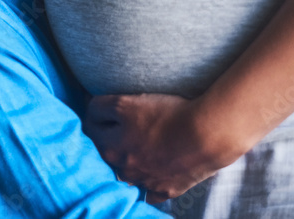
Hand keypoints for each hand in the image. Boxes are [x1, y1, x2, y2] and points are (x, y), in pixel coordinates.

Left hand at [83, 93, 243, 202]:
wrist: (207, 134)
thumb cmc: (167, 114)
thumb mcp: (125, 103)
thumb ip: (100, 107)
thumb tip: (87, 106)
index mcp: (110, 147)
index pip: (91, 126)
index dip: (97, 113)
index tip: (105, 107)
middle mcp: (123, 167)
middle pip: (108, 151)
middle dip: (111, 138)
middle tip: (126, 125)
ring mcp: (144, 181)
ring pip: (127, 172)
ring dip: (129, 160)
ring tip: (144, 144)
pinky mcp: (164, 189)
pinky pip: (148, 190)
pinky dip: (148, 182)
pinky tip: (155, 167)